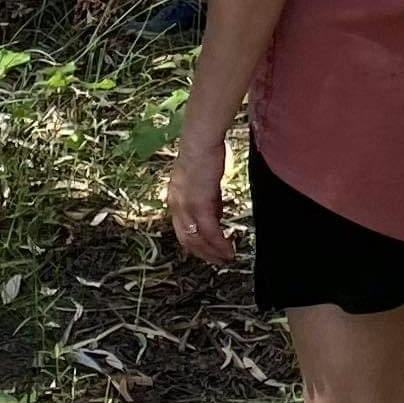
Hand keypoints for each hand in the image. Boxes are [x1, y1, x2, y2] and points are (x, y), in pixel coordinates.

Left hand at [168, 122, 235, 264]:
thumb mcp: (203, 182)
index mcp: (175, 199)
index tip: (208, 250)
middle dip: (203, 253)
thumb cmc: (205, 154)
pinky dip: (219, 243)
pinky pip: (210, 231)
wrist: (201, 141)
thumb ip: (208, 201)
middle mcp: (176, 205)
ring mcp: (186, 206)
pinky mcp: (199, 203)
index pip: (182, 229)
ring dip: (212, 252)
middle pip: (187, 239)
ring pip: (197, 239)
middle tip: (217, 261)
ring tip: (226, 259)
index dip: (195, 243)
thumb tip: (217, 217)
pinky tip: (228, 250)